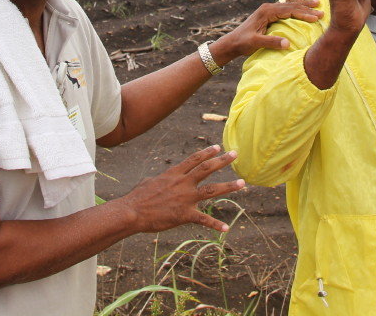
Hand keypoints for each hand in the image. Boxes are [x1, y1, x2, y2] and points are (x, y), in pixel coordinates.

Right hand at [118, 144, 244, 232]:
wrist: (133, 212)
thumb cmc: (137, 197)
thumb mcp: (150, 182)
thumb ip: (161, 179)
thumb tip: (160, 179)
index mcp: (174, 174)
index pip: (194, 160)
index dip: (207, 153)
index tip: (217, 147)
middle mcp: (183, 183)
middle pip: (206, 168)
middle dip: (222, 161)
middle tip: (235, 154)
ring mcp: (185, 198)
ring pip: (211, 190)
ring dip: (228, 186)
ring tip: (242, 183)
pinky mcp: (184, 215)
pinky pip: (203, 220)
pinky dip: (215, 224)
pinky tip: (226, 228)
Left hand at [208, 0, 322, 63]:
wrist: (231, 42)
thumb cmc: (243, 43)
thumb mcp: (256, 43)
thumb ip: (271, 42)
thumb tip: (287, 43)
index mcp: (267, 11)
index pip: (289, 11)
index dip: (304, 14)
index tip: (316, 18)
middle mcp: (268, 7)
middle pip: (291, 5)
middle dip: (307, 8)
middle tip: (322, 11)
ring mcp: (268, 9)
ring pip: (289, 4)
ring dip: (303, 4)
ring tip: (316, 3)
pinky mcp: (267, 13)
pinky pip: (284, 5)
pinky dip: (293, 2)